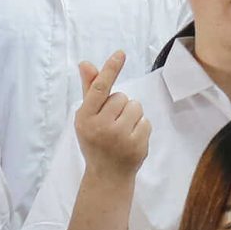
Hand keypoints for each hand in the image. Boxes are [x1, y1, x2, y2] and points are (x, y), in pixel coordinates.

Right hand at [73, 53, 150, 180]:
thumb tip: (86, 63)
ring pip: (136, 107)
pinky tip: (131, 139)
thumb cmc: (95, 140)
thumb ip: (89, 89)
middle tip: (111, 124)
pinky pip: (146, 121)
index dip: (110, 69)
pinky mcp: (136, 145)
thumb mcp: (87, 117)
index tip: (121, 53)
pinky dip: (141, 127)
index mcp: (85, 118)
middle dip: (119, 106)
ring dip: (132, 115)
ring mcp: (119, 137)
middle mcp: (100, 126)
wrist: (107, 175)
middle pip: (121, 97)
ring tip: (122, 131)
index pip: (99, 88)